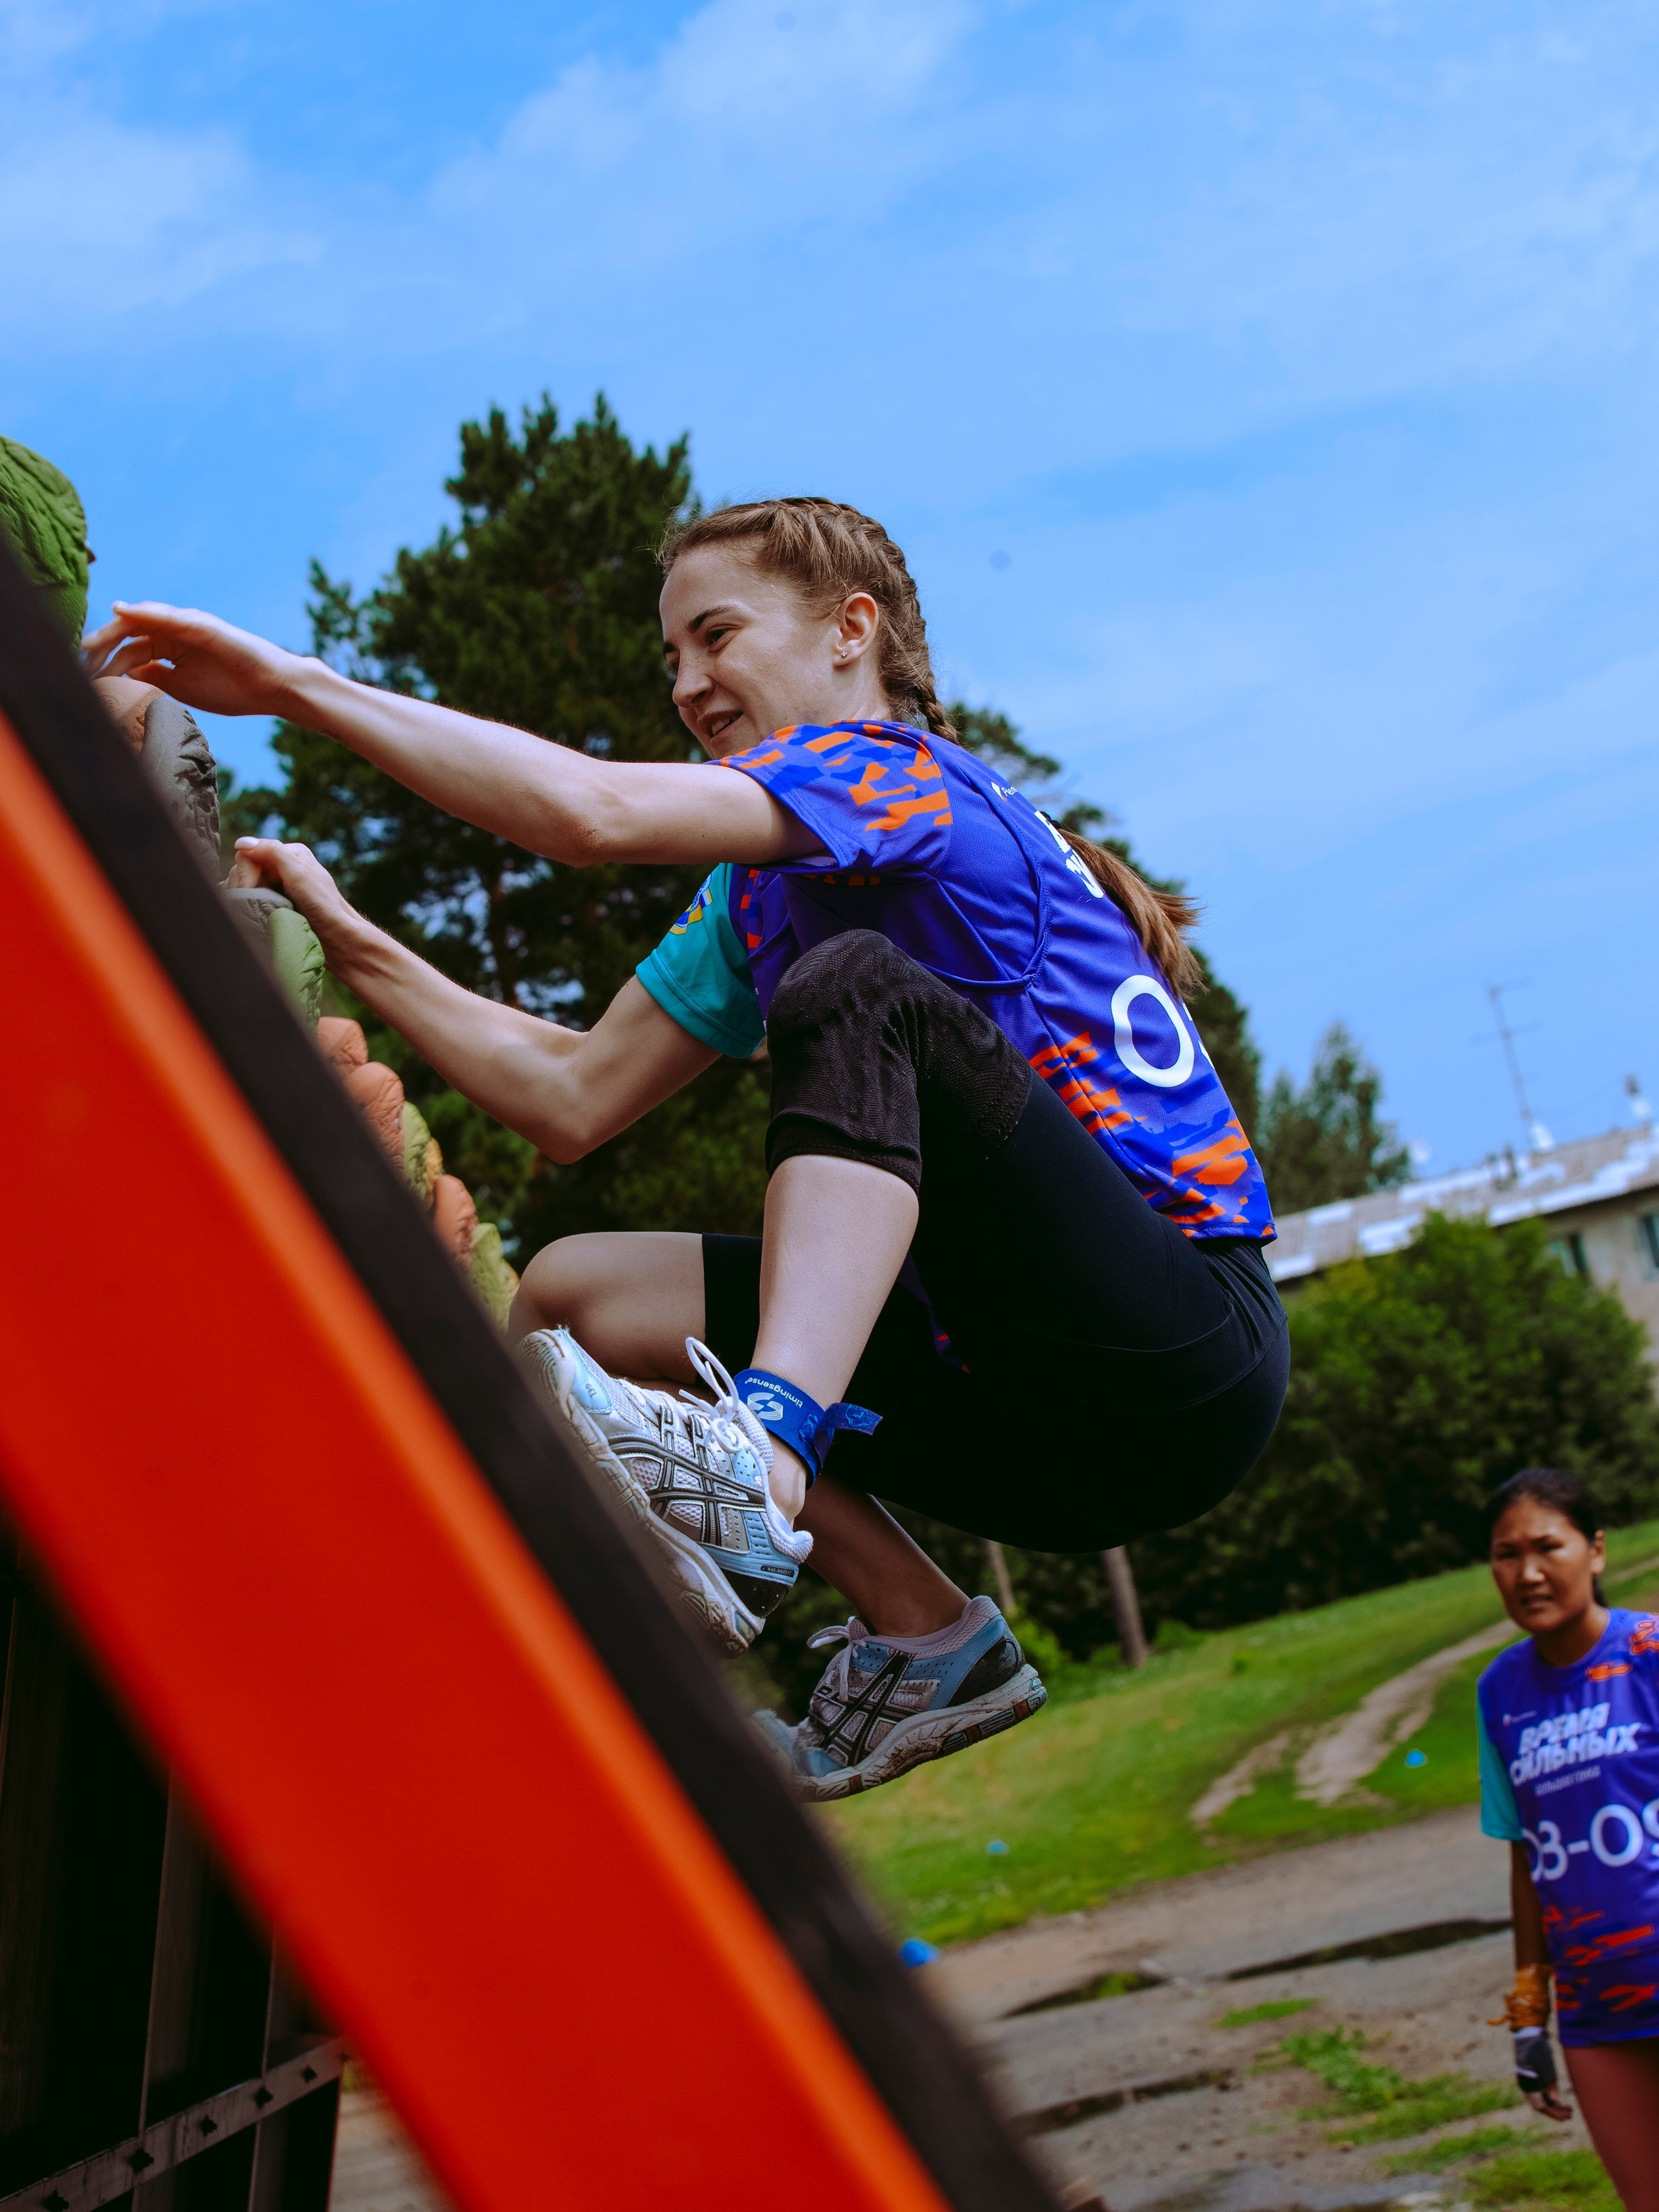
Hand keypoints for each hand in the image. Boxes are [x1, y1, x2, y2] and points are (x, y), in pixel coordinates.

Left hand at [81, 603, 309, 718]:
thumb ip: (155, 677)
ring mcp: (187, 627)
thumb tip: (125, 673)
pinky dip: (144, 613)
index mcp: (171, 651)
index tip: (85, 677)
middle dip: (103, 645)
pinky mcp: (201, 625)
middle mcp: (175, 634)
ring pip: (143, 622)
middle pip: (130, 634)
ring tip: (90, 641)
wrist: (271, 688)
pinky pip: (168, 617)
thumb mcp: (183, 688)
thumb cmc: (234, 691)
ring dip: (114, 630)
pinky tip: (122, 612)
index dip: (106, 662)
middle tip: (78, 659)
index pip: (130, 651)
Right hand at [231, 838, 362, 957]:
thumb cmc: (322, 904)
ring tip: (258, 910)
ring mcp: (278, 886)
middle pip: (244, 869)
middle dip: (245, 885)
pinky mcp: (275, 904)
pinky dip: (248, 905)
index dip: (246, 873)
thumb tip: (241, 843)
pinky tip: (252, 913)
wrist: (337, 937)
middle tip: (256, 903)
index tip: (250, 890)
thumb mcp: (298, 872)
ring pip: (245, 885)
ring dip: (246, 897)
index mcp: (290, 853)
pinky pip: (251, 899)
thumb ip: (271, 852)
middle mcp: (282, 867)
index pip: (249, 854)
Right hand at [1514, 2028, 1568, 2119]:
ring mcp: (1529, 2082)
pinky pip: (1541, 2094)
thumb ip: (1550, 2083)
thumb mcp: (1546, 2065)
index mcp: (1527, 2083)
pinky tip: (1560, 2101)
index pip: (1541, 2105)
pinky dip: (1550, 2099)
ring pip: (1541, 2100)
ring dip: (1554, 2106)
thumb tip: (1555, 2101)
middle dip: (1555, 2112)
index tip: (1566, 2116)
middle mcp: (1526, 2085)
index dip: (1554, 2113)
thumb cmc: (1537, 2048)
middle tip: (1570, 2113)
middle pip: (1541, 2105)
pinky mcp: (1532, 2079)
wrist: (1528, 2034)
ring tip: (1568, 2109)